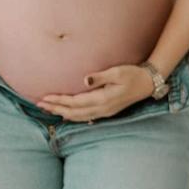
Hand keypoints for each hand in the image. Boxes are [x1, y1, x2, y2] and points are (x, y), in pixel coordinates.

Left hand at [36, 64, 153, 122]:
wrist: (148, 83)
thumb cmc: (133, 74)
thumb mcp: (117, 72)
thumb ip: (100, 77)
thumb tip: (85, 80)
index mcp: (103, 99)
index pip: (75, 102)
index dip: (59, 101)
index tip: (45, 98)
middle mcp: (102, 108)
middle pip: (74, 112)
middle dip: (56, 108)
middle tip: (39, 105)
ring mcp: (105, 112)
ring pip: (79, 116)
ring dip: (62, 113)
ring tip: (48, 109)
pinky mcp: (107, 111)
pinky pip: (86, 117)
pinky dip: (74, 117)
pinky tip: (66, 115)